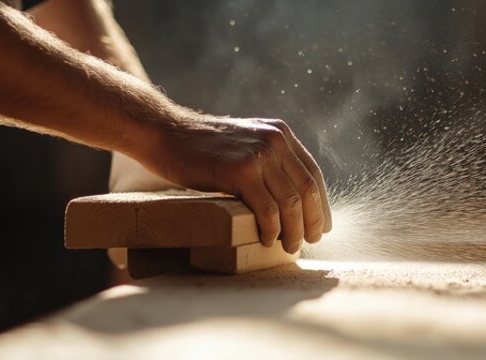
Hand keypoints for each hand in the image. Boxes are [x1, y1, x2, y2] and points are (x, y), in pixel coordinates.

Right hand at [131, 114, 331, 252]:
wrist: (165, 133)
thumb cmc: (200, 147)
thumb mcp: (244, 143)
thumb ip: (267, 160)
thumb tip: (288, 195)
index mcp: (280, 134)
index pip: (313, 174)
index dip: (320, 204)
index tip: (320, 226)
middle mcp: (275, 140)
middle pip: (307, 189)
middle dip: (312, 221)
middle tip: (309, 242)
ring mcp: (259, 154)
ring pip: (291, 202)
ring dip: (293, 230)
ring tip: (289, 247)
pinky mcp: (241, 170)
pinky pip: (267, 209)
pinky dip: (271, 229)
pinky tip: (266, 239)